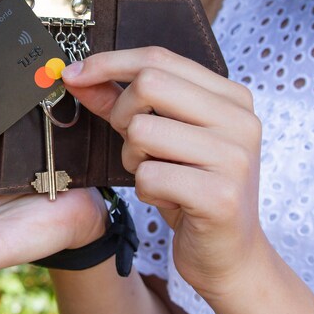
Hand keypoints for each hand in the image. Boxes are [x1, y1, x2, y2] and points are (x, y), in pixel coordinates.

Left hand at [61, 46, 265, 300]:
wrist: (229, 256)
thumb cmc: (191, 191)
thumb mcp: (161, 140)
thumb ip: (122, 104)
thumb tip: (77, 76)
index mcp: (231, 98)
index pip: (160, 58)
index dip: (109, 63)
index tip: (73, 74)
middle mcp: (240, 120)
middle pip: (150, 84)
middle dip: (122, 115)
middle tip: (134, 145)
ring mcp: (234, 157)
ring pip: (142, 131)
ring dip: (134, 159)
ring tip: (159, 176)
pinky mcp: (221, 196)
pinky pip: (149, 176)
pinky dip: (146, 191)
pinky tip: (170, 201)